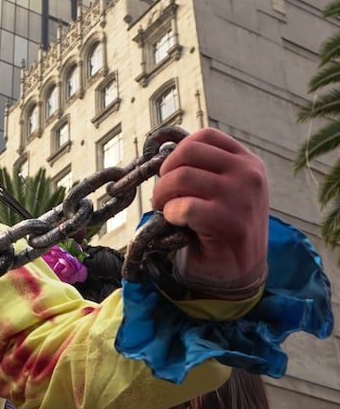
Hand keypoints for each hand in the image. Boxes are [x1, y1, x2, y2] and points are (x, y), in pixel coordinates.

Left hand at [153, 128, 268, 297]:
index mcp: (247, 162)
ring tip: (167, 211)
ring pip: (181, 177)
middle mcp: (249, 174)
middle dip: (165, 174)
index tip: (170, 175)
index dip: (177, 153)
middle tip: (163, 197)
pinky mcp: (230, 223)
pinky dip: (171, 214)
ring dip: (163, 196)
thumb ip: (201, 167)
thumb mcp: (219, 188)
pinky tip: (176, 223)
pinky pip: (185, 206)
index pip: (204, 137)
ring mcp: (242, 197)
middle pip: (187, 153)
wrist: (238, 271)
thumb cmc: (220, 227)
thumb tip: (159, 146)